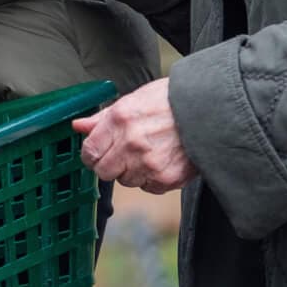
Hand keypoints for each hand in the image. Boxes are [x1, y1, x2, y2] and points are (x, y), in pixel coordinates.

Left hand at [71, 79, 197, 193]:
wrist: (208, 109)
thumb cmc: (170, 100)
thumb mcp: (133, 99)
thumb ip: (103, 118)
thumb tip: (78, 126)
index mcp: (120, 120)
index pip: (89, 151)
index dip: (91, 155)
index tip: (96, 154)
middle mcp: (132, 143)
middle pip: (104, 171)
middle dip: (109, 165)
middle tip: (123, 154)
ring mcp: (149, 163)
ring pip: (126, 181)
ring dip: (132, 171)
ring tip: (149, 152)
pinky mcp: (166, 178)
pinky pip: (148, 187)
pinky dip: (152, 178)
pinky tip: (162, 160)